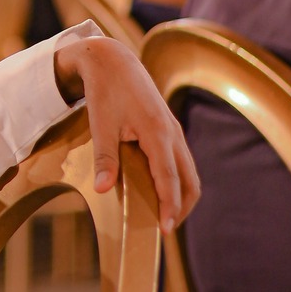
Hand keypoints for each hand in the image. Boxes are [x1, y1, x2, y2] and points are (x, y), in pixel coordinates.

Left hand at [54, 34, 200, 234]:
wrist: (113, 60)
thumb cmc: (105, 91)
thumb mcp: (101, 124)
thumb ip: (105, 157)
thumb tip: (103, 189)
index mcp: (157, 132)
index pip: (168, 178)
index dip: (169, 206)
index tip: (166, 230)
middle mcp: (173, 133)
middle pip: (189, 180)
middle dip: (181, 207)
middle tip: (165, 229)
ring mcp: (174, 131)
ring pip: (189, 172)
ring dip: (181, 196)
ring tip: (165, 216)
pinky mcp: (170, 129)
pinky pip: (182, 162)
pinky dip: (178, 181)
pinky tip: (162, 192)